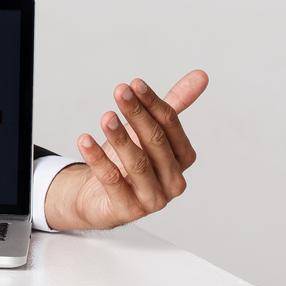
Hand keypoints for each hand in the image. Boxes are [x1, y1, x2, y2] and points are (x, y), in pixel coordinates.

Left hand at [44, 70, 209, 230]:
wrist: (98, 196)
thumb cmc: (127, 160)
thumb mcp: (147, 130)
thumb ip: (172, 105)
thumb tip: (201, 75)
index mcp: (182, 158)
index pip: (171, 126)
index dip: (153, 103)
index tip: (134, 83)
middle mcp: (173, 180)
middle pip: (156, 142)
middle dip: (137, 115)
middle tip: (120, 91)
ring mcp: (153, 199)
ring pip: (137, 163)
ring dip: (120, 137)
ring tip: (106, 116)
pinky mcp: (127, 210)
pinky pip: (112, 181)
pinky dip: (98, 159)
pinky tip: (85, 140)